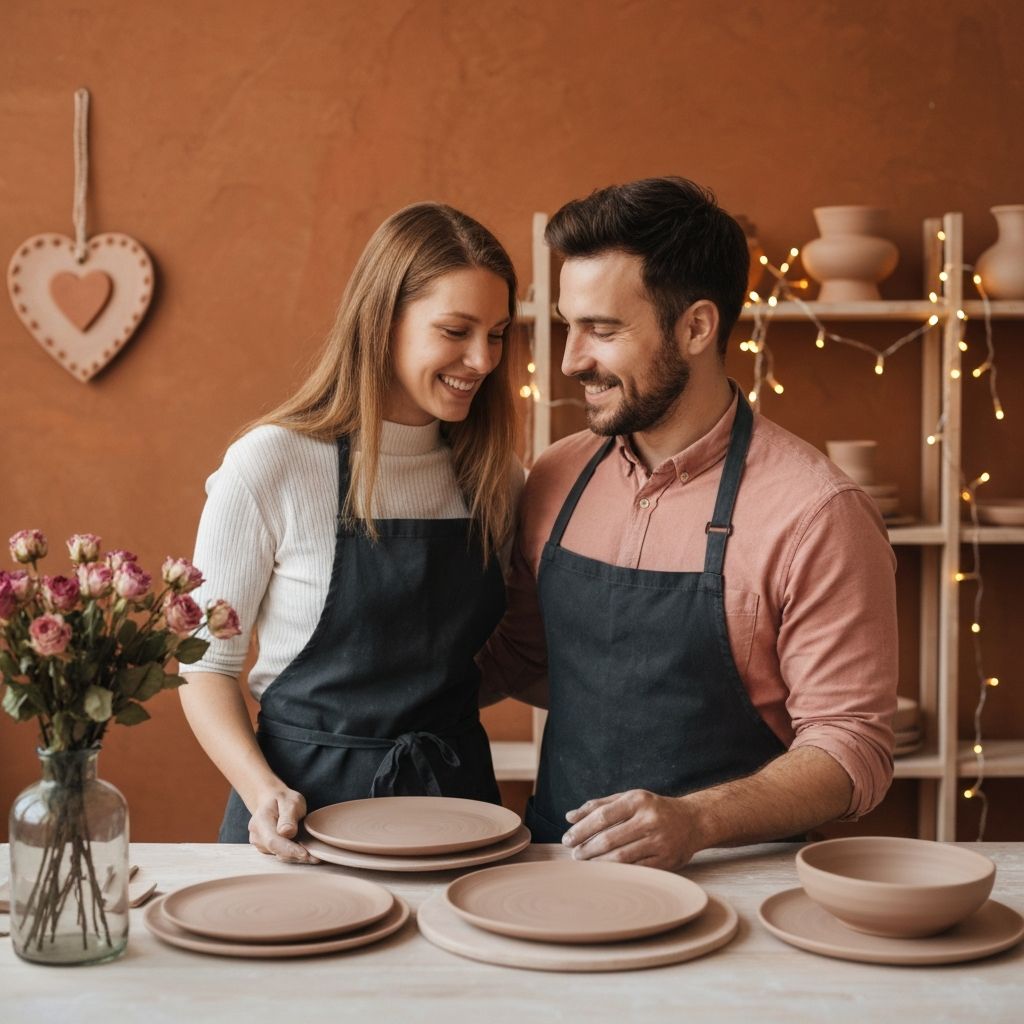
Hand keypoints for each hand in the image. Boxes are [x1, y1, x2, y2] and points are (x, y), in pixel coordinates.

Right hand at [248, 786, 319, 863]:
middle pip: (277, 851)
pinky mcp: (267, 849)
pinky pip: (281, 855)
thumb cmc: (283, 800)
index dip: (289, 850)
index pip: (273, 841)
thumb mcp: (290, 801)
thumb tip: (286, 832)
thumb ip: (288, 816)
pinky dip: (294, 855)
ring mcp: (260, 844)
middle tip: (317, 857)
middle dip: (297, 856)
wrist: (273, 801)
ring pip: (280, 856)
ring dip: (297, 857)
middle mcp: (257, 836)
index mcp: (260, 821)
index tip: (305, 854)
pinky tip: (307, 853)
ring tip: (314, 855)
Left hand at [561, 789, 700, 870]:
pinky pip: (637, 870)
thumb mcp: (629, 799)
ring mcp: (659, 841)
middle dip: (587, 849)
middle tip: (574, 855)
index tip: (568, 838)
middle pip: (610, 838)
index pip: (602, 816)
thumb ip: (599, 805)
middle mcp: (649, 820)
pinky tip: (606, 873)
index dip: (582, 829)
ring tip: (586, 864)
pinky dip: (618, 873)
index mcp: (637, 801)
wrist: (693, 821)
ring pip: (622, 857)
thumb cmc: (653, 809)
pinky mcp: (666, 861)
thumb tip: (569, 816)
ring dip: (599, 863)